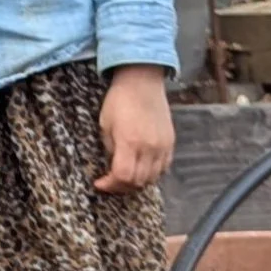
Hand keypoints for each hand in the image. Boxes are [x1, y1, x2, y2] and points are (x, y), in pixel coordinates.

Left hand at [98, 63, 173, 193]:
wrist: (142, 83)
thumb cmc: (119, 100)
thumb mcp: (105, 124)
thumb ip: (110, 148)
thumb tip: (112, 166)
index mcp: (130, 142)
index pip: (123, 176)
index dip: (110, 185)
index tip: (99, 184)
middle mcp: (150, 148)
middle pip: (138, 181)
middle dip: (121, 187)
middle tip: (110, 183)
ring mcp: (163, 146)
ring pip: (153, 178)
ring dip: (137, 183)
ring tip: (124, 178)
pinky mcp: (171, 143)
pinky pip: (163, 168)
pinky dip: (152, 174)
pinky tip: (141, 169)